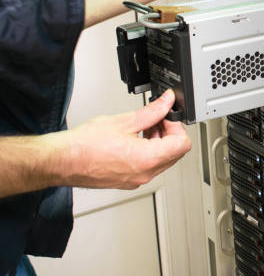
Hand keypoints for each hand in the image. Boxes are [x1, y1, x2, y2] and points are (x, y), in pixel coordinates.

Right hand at [61, 89, 190, 189]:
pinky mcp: (127, 181)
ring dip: (159, 142)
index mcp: (147, 159)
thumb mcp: (124, 121)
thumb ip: (151, 111)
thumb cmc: (84, 145)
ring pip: (162, 160)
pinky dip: (148, 152)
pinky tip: (134, 139)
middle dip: (169, 133)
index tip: (167, 116)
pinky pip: (148, 167)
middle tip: (157, 118)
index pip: (182, 144)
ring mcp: (136, 180)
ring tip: (144, 127)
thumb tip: (166, 102)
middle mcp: (145, 174)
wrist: (61, 161)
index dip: (177, 126)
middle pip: (175, 153)